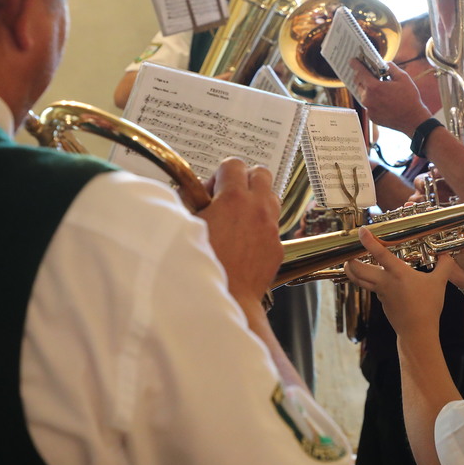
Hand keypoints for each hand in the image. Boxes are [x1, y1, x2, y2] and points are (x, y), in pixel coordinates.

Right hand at [198, 158, 282, 303]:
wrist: (227, 300)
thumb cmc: (202, 266)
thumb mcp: (186, 226)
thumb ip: (188, 202)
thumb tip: (192, 192)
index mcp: (234, 199)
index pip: (233, 164)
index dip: (219, 174)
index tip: (210, 193)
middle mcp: (258, 209)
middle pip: (260, 173)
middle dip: (243, 180)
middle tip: (226, 197)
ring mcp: (271, 227)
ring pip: (271, 197)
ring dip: (255, 200)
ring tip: (237, 218)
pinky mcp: (277, 246)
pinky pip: (273, 225)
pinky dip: (260, 226)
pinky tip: (243, 241)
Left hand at [344, 227, 452, 337]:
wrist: (417, 332)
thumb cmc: (428, 307)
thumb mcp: (439, 283)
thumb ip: (444, 266)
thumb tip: (447, 254)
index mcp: (398, 273)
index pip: (380, 253)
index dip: (369, 241)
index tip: (361, 231)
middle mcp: (385, 282)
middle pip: (357, 270)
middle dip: (349, 260)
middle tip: (347, 251)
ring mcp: (380, 292)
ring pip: (359, 280)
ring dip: (352, 270)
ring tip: (350, 262)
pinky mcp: (381, 301)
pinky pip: (370, 288)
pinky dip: (367, 280)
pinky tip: (373, 277)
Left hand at [350, 61, 430, 134]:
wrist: (413, 120)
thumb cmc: (409, 98)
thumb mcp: (403, 77)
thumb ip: (391, 67)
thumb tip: (384, 64)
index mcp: (374, 87)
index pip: (360, 72)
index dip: (355, 64)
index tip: (352, 61)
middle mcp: (368, 98)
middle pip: (360, 83)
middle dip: (364, 77)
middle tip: (372, 75)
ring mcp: (369, 109)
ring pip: (364, 95)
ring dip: (369, 90)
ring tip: (381, 89)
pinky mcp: (371, 117)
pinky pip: (369, 105)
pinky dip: (374, 101)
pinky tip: (384, 101)